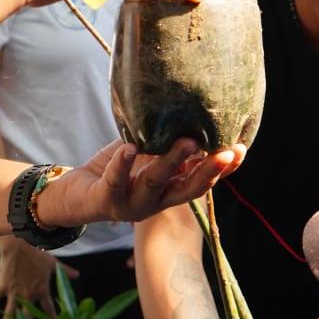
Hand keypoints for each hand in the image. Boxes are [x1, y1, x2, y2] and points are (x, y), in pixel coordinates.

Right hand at [0, 236, 79, 318]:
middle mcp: (28, 294)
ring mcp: (14, 292)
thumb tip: (77, 275)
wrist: (19, 245)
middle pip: (29, 318)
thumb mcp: (53, 264)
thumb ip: (65, 271)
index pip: (49, 309)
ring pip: (10, 313)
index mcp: (42, 290)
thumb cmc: (37, 254)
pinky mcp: (3, 286)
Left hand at [34, 138, 244, 228]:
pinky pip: (117, 181)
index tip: (241, 149)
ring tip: (185, 142)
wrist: (77, 193)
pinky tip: (129, 149)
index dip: (224, 169)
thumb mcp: (147, 152)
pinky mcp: (108, 200)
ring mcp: (133, 203)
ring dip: (171, 162)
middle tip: (226, 151)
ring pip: (156, 182)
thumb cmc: (118, 167)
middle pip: (188, 188)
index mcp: (170, 188)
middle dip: (209, 170)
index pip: (203, 180)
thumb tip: (192, 115)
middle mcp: (157, 201)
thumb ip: (168, 142)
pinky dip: (124, 164)